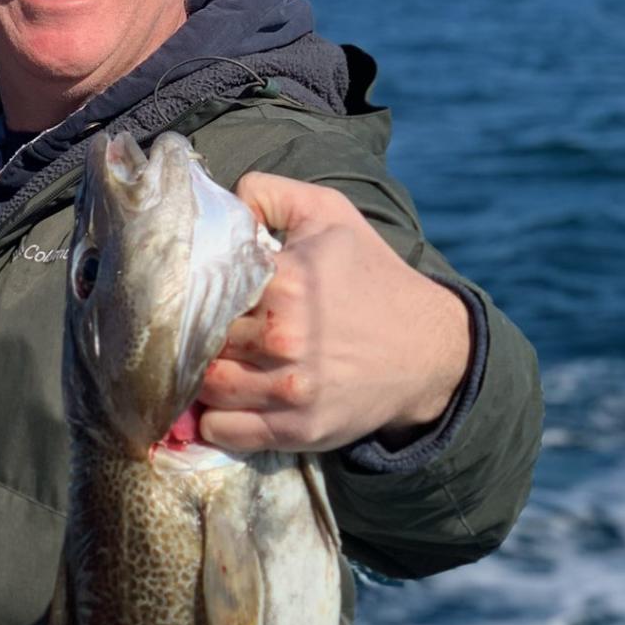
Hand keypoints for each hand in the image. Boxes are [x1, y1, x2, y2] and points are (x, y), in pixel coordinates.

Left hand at [197, 172, 472, 453]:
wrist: (428, 349)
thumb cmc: (371, 276)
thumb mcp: (329, 214)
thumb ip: (269, 193)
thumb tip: (221, 203)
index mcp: (286, 281)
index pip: (205, 290)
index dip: (196, 294)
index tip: (200, 298)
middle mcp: (285, 337)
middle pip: (202, 340)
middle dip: (198, 336)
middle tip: (203, 335)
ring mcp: (291, 389)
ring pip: (207, 386)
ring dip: (202, 378)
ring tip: (216, 365)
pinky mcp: (297, 429)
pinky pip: (225, 431)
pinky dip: (214, 421)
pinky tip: (224, 404)